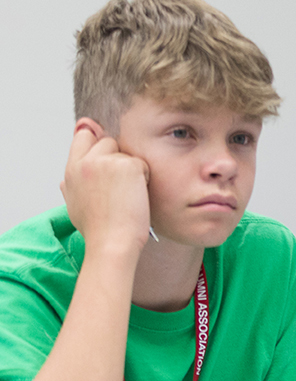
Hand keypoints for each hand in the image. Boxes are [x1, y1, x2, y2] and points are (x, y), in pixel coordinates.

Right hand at [61, 120, 150, 254]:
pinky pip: (142, 164)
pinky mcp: (127, 165)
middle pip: (107, 142)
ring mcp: (105, 161)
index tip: (106, 156)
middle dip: (117, 158)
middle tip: (120, 186)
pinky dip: (144, 178)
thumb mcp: (74, 205)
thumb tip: (65, 180)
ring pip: (126, 153)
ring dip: (131, 170)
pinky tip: (136, 197)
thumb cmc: (98, 229)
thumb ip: (71, 186)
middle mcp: (85, 162)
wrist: (111, 243)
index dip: (96, 142)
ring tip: (126, 195)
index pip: (83, 136)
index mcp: (71, 171)